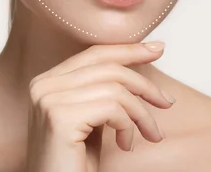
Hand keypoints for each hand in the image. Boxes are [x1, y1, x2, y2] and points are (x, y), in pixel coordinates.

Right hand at [25, 41, 173, 171]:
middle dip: (144, 83)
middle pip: (107, 67)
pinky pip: (112, 108)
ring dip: (141, 113)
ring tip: (149, 135)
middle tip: (167, 102)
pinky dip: (129, 125)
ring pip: (114, 88)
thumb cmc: (75, 163)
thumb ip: (103, 91)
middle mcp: (43, 85)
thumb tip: (138, 60)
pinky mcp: (59, 118)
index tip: (157, 49)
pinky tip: (126, 145)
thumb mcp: (92, 118)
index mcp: (47, 81)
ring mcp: (48, 100)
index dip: (128, 50)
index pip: (93, 54)